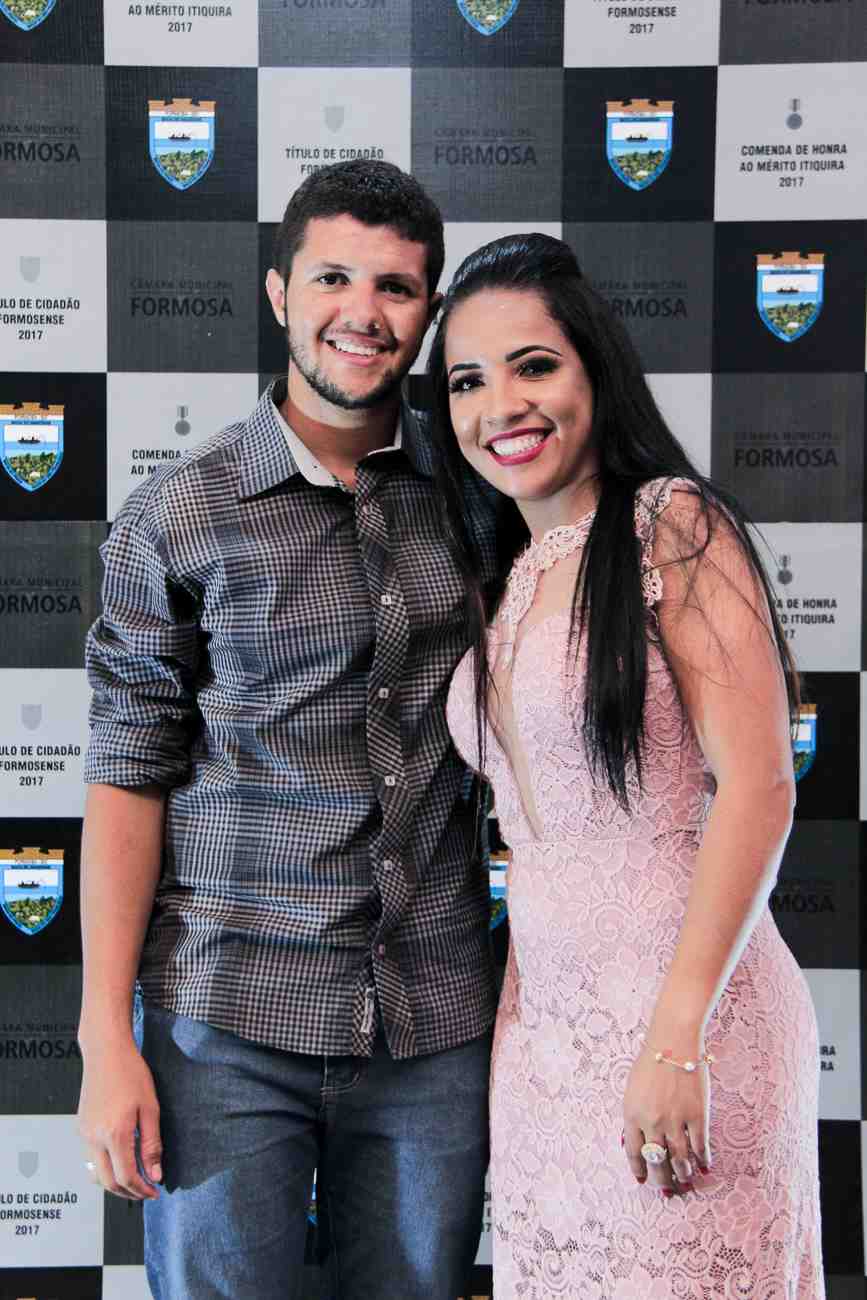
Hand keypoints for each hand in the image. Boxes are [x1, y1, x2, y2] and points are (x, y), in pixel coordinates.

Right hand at [77, 1037, 162, 1200]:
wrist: (106, 1052)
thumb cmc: (131, 1074)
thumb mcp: (150, 1108)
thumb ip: (152, 1144)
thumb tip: (155, 1175)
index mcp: (114, 1134)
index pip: (126, 1177)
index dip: (141, 1190)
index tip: (155, 1192)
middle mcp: (94, 1139)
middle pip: (108, 1182)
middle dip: (128, 1193)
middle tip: (146, 1192)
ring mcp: (84, 1134)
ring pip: (97, 1173)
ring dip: (116, 1182)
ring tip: (136, 1178)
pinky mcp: (81, 1128)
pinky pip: (92, 1157)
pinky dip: (107, 1166)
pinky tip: (123, 1158)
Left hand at [622, 1047, 710, 1195]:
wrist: (673, 1042)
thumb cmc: (651, 1063)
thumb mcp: (632, 1090)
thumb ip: (634, 1116)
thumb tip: (637, 1143)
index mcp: (632, 1114)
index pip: (634, 1152)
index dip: (639, 1170)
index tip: (643, 1181)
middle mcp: (652, 1121)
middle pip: (657, 1162)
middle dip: (662, 1180)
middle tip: (668, 1191)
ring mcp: (675, 1120)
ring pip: (680, 1160)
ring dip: (683, 1175)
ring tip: (686, 1182)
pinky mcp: (697, 1115)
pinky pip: (700, 1146)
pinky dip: (703, 1160)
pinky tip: (705, 1167)